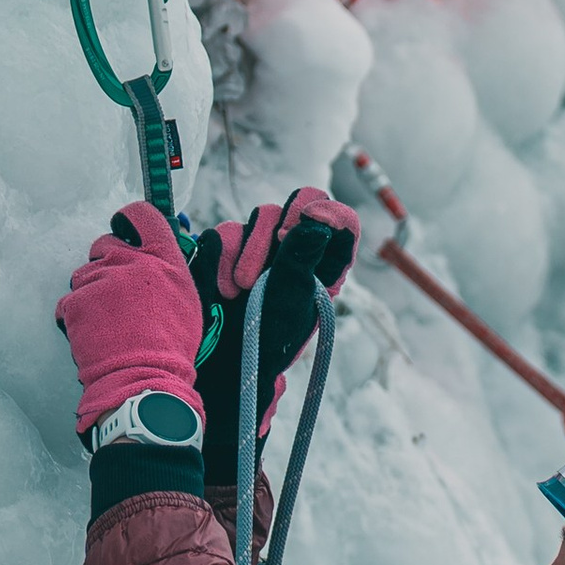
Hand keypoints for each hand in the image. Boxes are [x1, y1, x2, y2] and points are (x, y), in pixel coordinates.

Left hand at [59, 201, 207, 441]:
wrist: (143, 380)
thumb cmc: (171, 347)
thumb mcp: (187, 301)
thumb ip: (171, 270)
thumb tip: (160, 256)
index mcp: (163, 260)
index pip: (142, 216)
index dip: (130, 219)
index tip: (125, 226)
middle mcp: (130, 262)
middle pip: (105, 243)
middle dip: (108, 262)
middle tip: (118, 293)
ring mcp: (99, 281)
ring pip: (84, 274)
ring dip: (92, 292)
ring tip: (108, 322)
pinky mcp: (75, 302)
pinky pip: (69, 301)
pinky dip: (76, 317)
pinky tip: (94, 334)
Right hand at [192, 189, 360, 487]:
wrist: (224, 363)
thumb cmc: (268, 340)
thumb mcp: (291, 301)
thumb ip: (302, 258)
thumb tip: (318, 222)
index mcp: (324, 263)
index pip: (342, 221)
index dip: (332, 214)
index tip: (312, 221)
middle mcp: (296, 249)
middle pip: (299, 201)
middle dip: (282, 223)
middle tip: (278, 242)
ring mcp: (261, 247)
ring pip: (260, 215)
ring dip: (250, 248)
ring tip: (243, 288)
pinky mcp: (227, 251)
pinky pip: (225, 233)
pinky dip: (223, 257)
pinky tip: (225, 290)